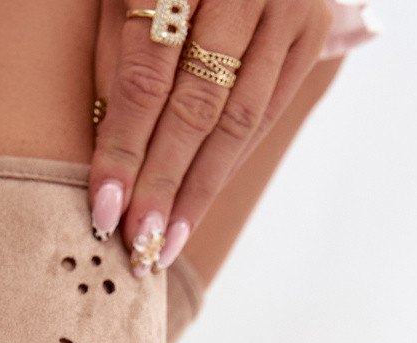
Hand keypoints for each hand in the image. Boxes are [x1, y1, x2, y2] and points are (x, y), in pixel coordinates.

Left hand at [89, 0, 332, 274]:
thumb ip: (115, 58)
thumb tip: (107, 156)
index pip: (146, 77)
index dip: (124, 149)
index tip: (104, 208)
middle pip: (198, 107)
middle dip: (163, 184)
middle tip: (139, 244)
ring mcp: (287, 7)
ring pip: (239, 119)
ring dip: (199, 190)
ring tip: (166, 242)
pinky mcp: (312, 29)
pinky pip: (266, 113)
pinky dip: (229, 164)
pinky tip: (198, 204)